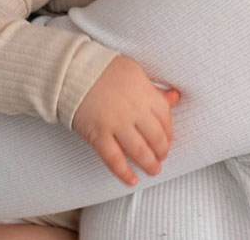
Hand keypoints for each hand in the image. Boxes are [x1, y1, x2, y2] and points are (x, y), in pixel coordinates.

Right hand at [72, 55, 180, 185]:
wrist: (74, 71)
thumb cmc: (105, 69)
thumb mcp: (136, 73)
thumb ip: (155, 90)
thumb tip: (175, 97)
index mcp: (146, 95)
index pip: (165, 119)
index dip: (168, 133)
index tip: (168, 141)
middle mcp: (135, 111)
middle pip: (155, 138)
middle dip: (161, 152)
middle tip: (161, 158)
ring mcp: (116, 124)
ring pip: (138, 151)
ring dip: (148, 164)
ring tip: (153, 170)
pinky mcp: (98, 135)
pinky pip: (114, 159)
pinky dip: (124, 172)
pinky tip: (132, 180)